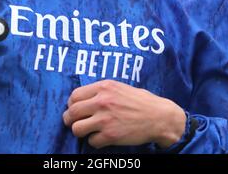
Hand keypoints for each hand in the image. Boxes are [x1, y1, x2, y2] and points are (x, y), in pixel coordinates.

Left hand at [63, 80, 185, 148]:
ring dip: (80, 131)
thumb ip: (101, 91)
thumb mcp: (119, 87)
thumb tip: (82, 99)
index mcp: (104, 87)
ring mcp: (105, 119)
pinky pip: (91, 141)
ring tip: (87, 131)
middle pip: (72, 112)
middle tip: (73, 122)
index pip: (74, 95)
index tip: (74, 108)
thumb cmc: (139, 101)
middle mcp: (102, 101)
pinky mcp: (110, 135)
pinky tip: (102, 137)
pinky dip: (94, 141)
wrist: (158, 116)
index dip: (71, 104)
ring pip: (77, 129)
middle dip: (69, 119)